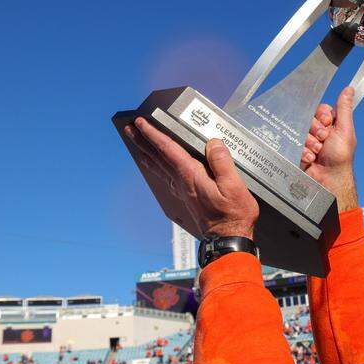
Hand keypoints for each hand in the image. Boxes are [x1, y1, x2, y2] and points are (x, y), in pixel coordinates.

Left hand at [126, 118, 258, 239]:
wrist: (227, 239)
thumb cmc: (232, 215)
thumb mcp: (234, 186)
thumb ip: (222, 162)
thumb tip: (213, 143)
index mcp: (191, 176)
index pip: (168, 149)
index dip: (154, 134)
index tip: (141, 123)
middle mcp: (182, 182)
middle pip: (158, 157)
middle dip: (143, 142)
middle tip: (129, 130)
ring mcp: (182, 191)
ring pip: (160, 167)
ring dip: (147, 154)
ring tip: (137, 145)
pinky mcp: (186, 197)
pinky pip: (167, 177)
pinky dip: (158, 167)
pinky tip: (158, 167)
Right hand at [300, 86, 357, 209]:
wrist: (328, 180)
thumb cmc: (340, 158)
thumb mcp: (345, 130)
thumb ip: (344, 109)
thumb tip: (349, 89)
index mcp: (331, 124)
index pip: (320, 109)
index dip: (322, 115)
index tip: (328, 123)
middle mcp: (319, 130)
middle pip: (308, 118)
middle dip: (316, 130)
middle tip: (324, 139)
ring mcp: (307, 140)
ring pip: (300, 130)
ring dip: (310, 142)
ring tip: (318, 152)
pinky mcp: (298, 150)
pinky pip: (294, 143)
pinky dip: (304, 151)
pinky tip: (311, 158)